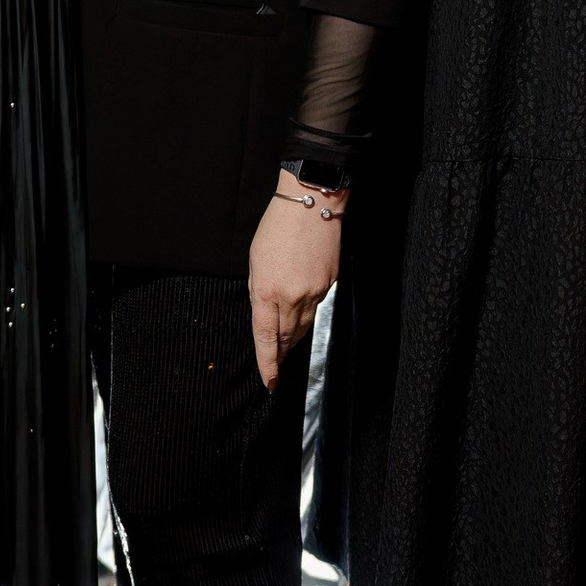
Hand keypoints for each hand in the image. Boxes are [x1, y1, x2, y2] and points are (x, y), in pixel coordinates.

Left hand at [247, 173, 342, 391]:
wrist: (312, 204)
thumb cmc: (278, 226)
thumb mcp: (255, 260)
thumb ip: (259, 291)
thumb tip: (265, 312)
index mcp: (267, 291)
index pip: (266, 338)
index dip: (267, 364)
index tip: (269, 382)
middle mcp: (293, 297)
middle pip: (287, 337)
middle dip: (280, 353)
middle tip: (275, 365)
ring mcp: (315, 292)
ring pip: (303, 326)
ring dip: (293, 338)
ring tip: (287, 346)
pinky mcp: (329, 284)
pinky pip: (316, 307)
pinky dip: (306, 314)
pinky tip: (302, 312)